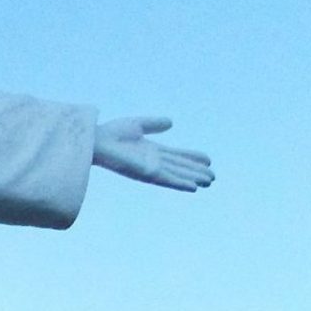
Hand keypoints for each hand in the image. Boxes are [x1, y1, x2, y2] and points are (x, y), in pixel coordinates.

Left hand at [92, 117, 212, 192]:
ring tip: (209, 182)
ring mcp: (150, 169)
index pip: (177, 155)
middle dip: (196, 171)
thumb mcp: (138, 125)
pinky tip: (193, 187)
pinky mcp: (146, 174)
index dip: (192, 157)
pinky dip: (181, 183)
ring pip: (177, 175)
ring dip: (193, 179)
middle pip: (180, 167)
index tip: (208, 160)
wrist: (97, 141)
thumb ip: (154, 124)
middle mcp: (153, 162)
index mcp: (151, 151)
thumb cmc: (111, 134)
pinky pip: (167, 180)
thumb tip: (171, 123)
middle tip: (213, 176)